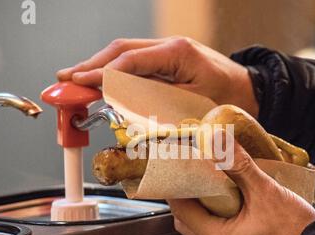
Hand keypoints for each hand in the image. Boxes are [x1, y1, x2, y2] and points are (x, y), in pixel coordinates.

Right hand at [57, 37, 258, 117]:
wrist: (249, 92)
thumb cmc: (228, 100)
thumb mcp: (191, 107)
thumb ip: (155, 103)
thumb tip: (119, 103)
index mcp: (177, 52)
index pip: (129, 60)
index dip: (100, 73)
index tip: (76, 83)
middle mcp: (169, 46)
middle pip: (121, 50)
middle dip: (91, 65)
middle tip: (65, 80)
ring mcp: (168, 51)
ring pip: (125, 53)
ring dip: (100, 67)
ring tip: (76, 80)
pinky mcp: (168, 60)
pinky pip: (136, 63)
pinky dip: (116, 72)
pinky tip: (102, 80)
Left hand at [168, 133, 314, 234]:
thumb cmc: (295, 230)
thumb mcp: (265, 191)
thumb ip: (238, 164)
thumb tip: (217, 139)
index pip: (181, 211)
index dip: (176, 188)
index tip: (178, 168)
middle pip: (187, 222)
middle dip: (187, 197)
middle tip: (194, 174)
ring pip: (201, 230)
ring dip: (202, 208)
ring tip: (212, 185)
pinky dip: (216, 218)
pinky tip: (229, 202)